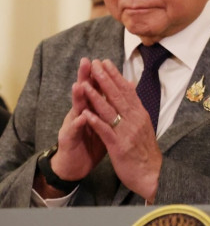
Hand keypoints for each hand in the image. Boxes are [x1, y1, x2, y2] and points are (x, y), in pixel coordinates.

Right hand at [50, 58, 107, 183]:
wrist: (75, 165)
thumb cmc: (91, 142)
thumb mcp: (104, 123)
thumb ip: (110, 108)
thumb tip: (123, 93)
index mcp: (91, 109)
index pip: (96, 89)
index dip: (100, 76)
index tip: (104, 60)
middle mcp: (80, 113)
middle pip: (84, 93)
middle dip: (86, 78)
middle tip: (87, 62)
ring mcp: (73, 125)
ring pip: (76, 109)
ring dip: (78, 97)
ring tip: (80, 84)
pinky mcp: (69, 139)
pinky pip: (74, 131)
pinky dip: (79, 123)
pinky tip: (82, 116)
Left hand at [80, 59, 161, 202]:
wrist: (153, 175)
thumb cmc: (146, 152)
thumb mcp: (144, 127)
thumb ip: (136, 110)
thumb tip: (132, 92)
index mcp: (140, 114)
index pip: (127, 91)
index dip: (115, 76)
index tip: (105, 62)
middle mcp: (135, 120)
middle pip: (118, 96)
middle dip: (105, 79)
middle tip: (95, 64)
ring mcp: (127, 133)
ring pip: (110, 111)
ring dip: (97, 96)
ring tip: (86, 84)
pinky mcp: (119, 147)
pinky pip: (106, 131)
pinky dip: (96, 122)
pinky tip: (86, 113)